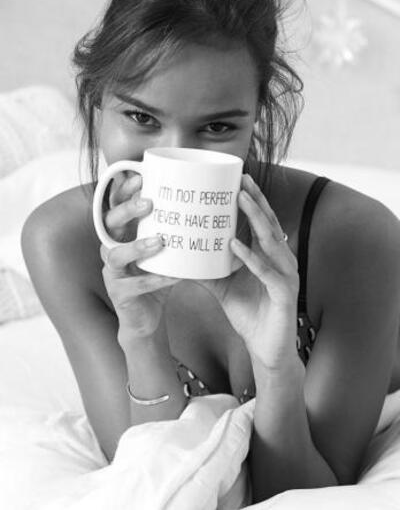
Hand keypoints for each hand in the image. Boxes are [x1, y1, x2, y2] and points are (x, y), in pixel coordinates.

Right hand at [99, 172, 179, 345]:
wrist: (147, 317)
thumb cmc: (157, 276)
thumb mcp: (164, 249)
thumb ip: (173, 228)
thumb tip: (203, 201)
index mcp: (122, 233)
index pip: (116, 205)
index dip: (123, 190)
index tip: (140, 175)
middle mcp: (111, 248)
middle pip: (109, 223)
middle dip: (126, 210)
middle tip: (148, 203)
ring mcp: (112, 273)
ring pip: (115, 255)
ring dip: (137, 246)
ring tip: (160, 241)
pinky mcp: (119, 294)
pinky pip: (135, 286)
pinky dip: (155, 281)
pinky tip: (174, 276)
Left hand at [196, 173, 299, 367]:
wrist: (265, 349)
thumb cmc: (249, 314)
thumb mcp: (222, 286)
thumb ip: (207, 268)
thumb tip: (180, 254)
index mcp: (268, 256)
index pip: (261, 222)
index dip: (252, 200)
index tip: (237, 179)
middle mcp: (281, 260)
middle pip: (269, 224)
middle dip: (256, 199)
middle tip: (241, 178)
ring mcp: (286, 275)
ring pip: (271, 241)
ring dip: (256, 219)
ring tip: (241, 199)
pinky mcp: (285, 294)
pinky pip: (267, 272)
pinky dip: (251, 258)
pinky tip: (235, 244)